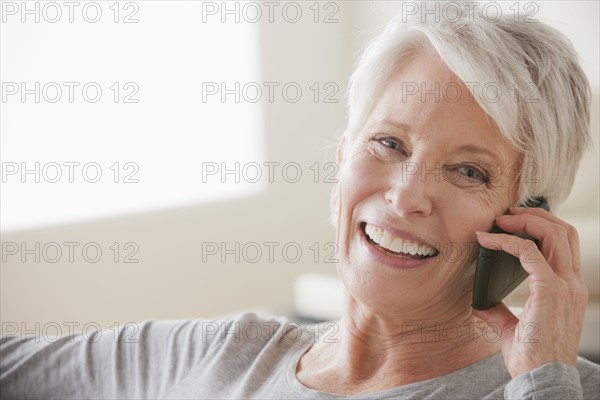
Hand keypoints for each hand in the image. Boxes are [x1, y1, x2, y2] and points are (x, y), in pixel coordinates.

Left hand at [471, 206, 587, 376]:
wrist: (541, 379)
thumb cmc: (530, 358)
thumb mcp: (513, 328)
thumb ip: (500, 311)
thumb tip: (480, 302)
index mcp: (568, 289)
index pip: (564, 244)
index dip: (539, 227)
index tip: (511, 224)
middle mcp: (572, 283)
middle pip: (563, 232)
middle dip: (535, 215)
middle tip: (507, 213)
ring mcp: (564, 286)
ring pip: (554, 234)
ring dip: (525, 220)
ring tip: (500, 219)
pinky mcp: (550, 290)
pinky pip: (529, 252)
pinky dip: (507, 241)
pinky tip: (488, 240)